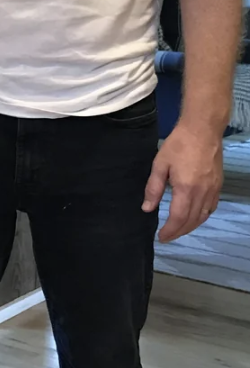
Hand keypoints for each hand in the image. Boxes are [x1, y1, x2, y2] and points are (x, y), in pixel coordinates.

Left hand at [142, 122, 222, 242]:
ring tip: (178, 230)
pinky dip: (202, 217)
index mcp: (186, 189)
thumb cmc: (178, 145)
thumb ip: (153, 188)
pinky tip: (194, 217)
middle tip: (167, 237)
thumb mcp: (159, 165)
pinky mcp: (218, 185)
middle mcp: (202, 193)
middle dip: (178, 232)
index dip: (169, 231)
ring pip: (203, 216)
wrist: (203, 130)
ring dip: (190, 227)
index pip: (178, 218)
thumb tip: (147, 208)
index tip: (160, 237)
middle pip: (191, 221)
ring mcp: (213, 190)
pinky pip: (211, 208)